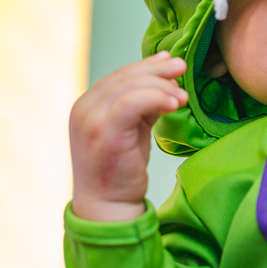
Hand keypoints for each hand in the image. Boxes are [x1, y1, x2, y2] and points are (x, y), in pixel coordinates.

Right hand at [68, 51, 188, 221]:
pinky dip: (156, 98)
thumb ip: (144, 103)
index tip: (172, 62)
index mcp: (88, 104)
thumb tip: (167, 76)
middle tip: (182, 68)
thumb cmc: (121, 168)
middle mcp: (84, 109)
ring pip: (130, 87)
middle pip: (125, 76)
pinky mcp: (104, 132)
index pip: (119, 75)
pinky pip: (131, 103)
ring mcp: (91, 120)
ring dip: (161, 86)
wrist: (108, 205)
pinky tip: (174, 104)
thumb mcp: (133, 127)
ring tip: (182, 96)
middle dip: (157, 70)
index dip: (148, 65)